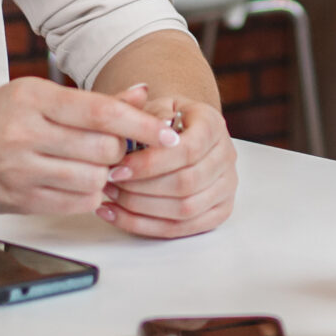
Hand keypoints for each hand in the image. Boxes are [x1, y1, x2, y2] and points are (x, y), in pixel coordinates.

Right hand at [0, 75, 173, 215]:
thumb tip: (143, 94)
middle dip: (120, 151)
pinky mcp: (20, 200)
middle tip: (117, 148)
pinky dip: (89, 196)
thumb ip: (93, 100)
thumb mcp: (39, 97)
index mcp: (33, 99)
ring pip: (94, 179)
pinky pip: (77, 203)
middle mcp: (25, 133)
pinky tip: (80, 183)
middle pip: (103, 148)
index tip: (168, 133)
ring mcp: (20, 170)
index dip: (141, 124)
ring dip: (106, 176)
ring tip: (96, 165)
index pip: (100, 112)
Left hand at [100, 87, 236, 238]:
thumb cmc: (164, 121)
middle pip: (187, 183)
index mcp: (213, 125)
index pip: (188, 150)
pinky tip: (116, 214)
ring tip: (109, 198)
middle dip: (142, 188)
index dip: (150, 164)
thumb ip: (147, 115)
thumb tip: (138, 128)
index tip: (117, 169)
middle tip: (109, 184)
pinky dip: (144, 226)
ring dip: (141, 209)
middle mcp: (226, 156)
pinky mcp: (219, 211)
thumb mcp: (155, 106)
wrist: (181, 132)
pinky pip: (182, 229)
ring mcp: (226, 186)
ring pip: (185, 210)